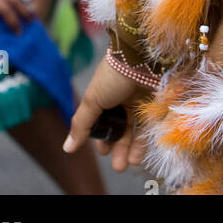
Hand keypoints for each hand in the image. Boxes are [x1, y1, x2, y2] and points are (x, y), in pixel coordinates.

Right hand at [63, 56, 150, 171]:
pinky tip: (139, 156)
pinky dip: (144, 142)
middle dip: (118, 148)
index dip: (103, 137)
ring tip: (129, 164)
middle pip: (121, 128)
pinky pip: (149, 125)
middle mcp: (123, 98)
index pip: (104, 121)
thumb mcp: (92, 100)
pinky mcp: (156, 102)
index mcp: (106, 95)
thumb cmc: (112, 77)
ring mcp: (140, 100)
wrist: (141, 56)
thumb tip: (67, 148)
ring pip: (135, 129)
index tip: (104, 151)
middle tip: (118, 166)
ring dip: (131, 149)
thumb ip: (81, 125)